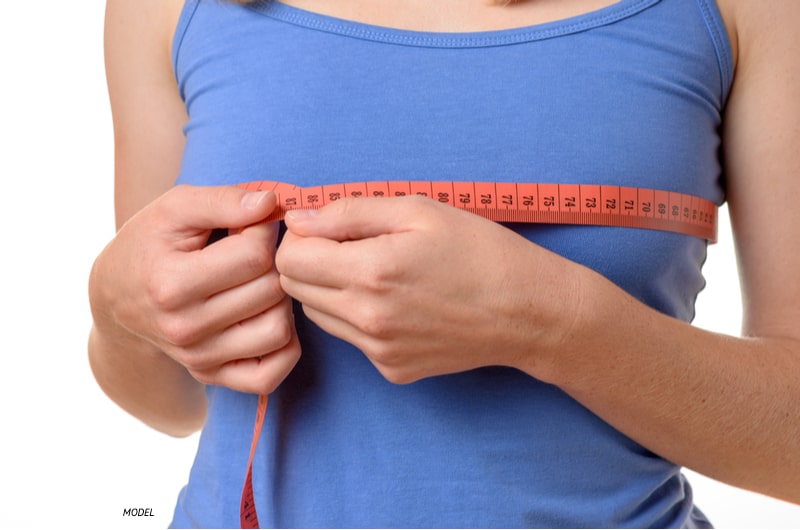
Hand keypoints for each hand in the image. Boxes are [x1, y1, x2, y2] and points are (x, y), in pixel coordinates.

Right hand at [90, 185, 300, 393]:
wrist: (118, 296)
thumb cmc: (151, 244)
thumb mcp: (175, 208)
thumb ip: (222, 200)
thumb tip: (269, 204)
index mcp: (171, 283)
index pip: (254, 255)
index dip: (264, 229)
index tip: (252, 223)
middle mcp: (184, 328)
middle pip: (270, 291)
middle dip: (274, 262)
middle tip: (257, 251)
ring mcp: (198, 358)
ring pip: (279, 331)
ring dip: (281, 301)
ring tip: (261, 282)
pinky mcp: (211, 376)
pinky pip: (270, 374)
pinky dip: (283, 348)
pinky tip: (267, 317)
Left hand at [276, 195, 578, 383]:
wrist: (529, 312)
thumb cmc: (480, 251)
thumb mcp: (419, 210)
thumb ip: (349, 212)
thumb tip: (298, 218)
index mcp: (370, 272)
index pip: (289, 259)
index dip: (301, 237)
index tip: (325, 227)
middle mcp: (367, 319)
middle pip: (295, 289)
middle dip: (310, 261)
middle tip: (349, 245)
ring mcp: (378, 351)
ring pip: (318, 315)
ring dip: (330, 289)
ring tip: (376, 272)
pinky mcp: (392, 370)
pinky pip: (352, 338)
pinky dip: (359, 316)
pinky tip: (398, 301)